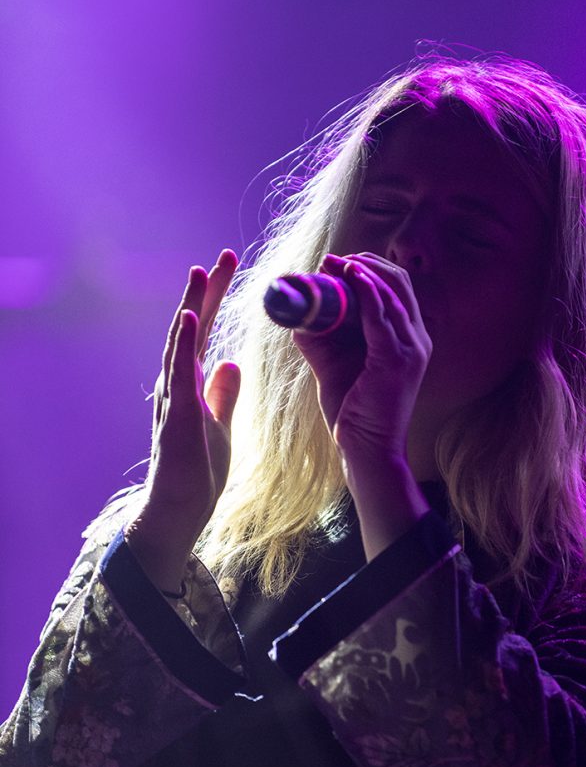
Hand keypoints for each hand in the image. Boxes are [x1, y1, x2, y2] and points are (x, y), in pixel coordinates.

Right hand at [124, 250, 240, 589]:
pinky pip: (179, 374)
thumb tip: (230, 363)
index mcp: (191, 384)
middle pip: (193, 328)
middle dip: (207, 292)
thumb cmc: (199, 473)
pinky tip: (189, 318)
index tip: (230, 267)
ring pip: (181, 343)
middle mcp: (178, 384)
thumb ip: (222, 395)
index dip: (217, 300)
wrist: (182, 511)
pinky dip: (184, 344)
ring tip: (200, 272)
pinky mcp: (177, 415)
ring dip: (191, 307)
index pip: (206, 332)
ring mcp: (174, 398)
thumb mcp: (221, 426)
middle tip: (224, 255)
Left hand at [292, 252, 431, 471]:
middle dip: (363, 263)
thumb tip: (296, 315)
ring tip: (332, 263)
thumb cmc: (353, 413)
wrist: (366, 451)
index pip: (396, 288)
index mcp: (407, 338)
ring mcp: (411, 349)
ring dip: (360, 272)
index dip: (367, 268)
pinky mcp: (397, 360)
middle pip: (398, 282)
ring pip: (391, 293)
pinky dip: (366, 291)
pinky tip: (348, 277)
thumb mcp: (332, 366)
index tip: (335, 262)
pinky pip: (382, 316)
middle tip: (331, 259)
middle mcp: (416, 339)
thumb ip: (319, 339)